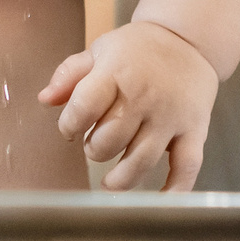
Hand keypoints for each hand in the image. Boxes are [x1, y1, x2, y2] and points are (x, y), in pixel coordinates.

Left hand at [42, 21, 214, 191]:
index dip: (70, 125)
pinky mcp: (195, 131)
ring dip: (121, 179)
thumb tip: (44, 99)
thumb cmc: (137, 50)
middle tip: (95, 145)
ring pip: (142, 160)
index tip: (70, 130)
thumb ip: (69, 74)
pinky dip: (176, 189)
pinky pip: (187, 166)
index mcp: (117, 73)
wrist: (188, 40)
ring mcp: (171, 116)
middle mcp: (145, 97)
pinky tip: (160, 200)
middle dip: (95, 150)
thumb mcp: (100, 50)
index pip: (85, 107)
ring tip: (110, 182)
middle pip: (111, 139)